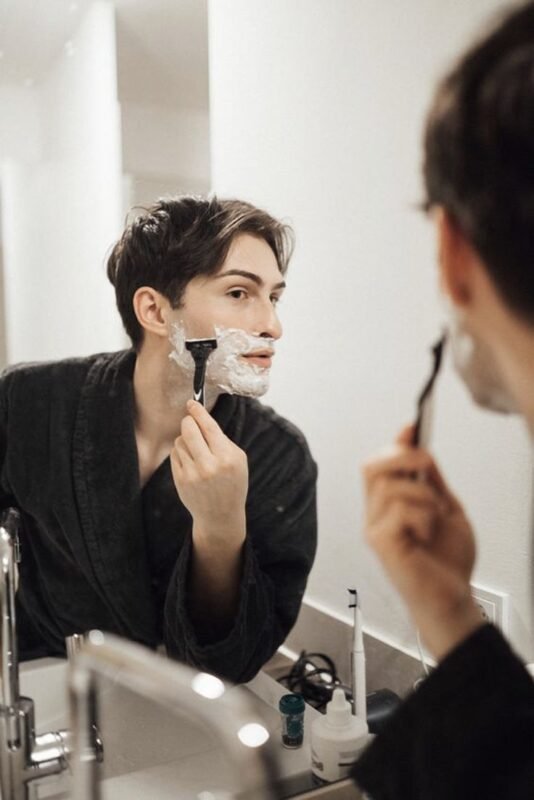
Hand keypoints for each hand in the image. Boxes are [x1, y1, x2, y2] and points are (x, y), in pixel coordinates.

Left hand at [170, 400, 248, 542]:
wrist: (221, 515)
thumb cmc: (232, 482)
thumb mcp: (238, 460)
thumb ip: (222, 439)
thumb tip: (200, 417)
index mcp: (227, 458)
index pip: (208, 426)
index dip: (198, 411)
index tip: (192, 403)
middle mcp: (209, 465)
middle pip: (189, 429)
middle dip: (188, 421)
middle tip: (191, 422)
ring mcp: (192, 474)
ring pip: (180, 441)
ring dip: (186, 439)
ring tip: (196, 450)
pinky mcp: (180, 480)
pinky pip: (174, 454)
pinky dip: (181, 452)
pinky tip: (190, 461)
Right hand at [362, 425, 483, 660]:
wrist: (453, 597)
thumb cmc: (447, 560)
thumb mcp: (446, 508)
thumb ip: (432, 481)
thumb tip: (422, 448)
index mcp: (388, 504)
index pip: (380, 464)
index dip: (394, 444)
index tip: (412, 427)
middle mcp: (375, 513)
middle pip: (372, 467)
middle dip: (402, 458)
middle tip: (427, 466)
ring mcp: (374, 528)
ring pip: (391, 486)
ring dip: (423, 495)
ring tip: (435, 517)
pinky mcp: (380, 543)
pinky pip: (399, 511)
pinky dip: (422, 517)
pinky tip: (426, 534)